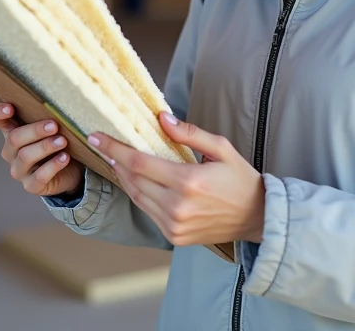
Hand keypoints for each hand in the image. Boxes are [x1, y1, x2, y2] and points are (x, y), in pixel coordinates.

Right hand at [0, 103, 83, 197]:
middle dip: (35, 130)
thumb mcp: (53, 126)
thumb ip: (49, 115)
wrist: (71, 169)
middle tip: (54, 125)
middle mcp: (11, 151)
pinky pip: (39, 176)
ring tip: (63, 141)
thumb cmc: (59, 140)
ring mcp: (19, 170)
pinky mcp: (32, 186)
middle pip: (14, 138)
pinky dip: (53, 165)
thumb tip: (60, 102)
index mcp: (12, 131)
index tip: (10, 107)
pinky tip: (64, 157)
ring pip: (25, 156)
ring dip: (45, 147)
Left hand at [89, 112, 264, 246]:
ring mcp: (174, 225)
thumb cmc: (240, 179)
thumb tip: (162, 119)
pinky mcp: (174, 236)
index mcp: (188, 182)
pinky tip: (135, 180)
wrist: (257, 217)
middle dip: (115, 161)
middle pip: (133, 180)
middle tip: (102, 144)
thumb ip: (190, 134)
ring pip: (137, 198)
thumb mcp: (221, 148)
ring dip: (123, 178)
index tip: (97, 136)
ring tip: (115, 160)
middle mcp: (177, 206)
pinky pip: (148, 212)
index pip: (139, 163)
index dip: (115, 148)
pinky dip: (138, 194)